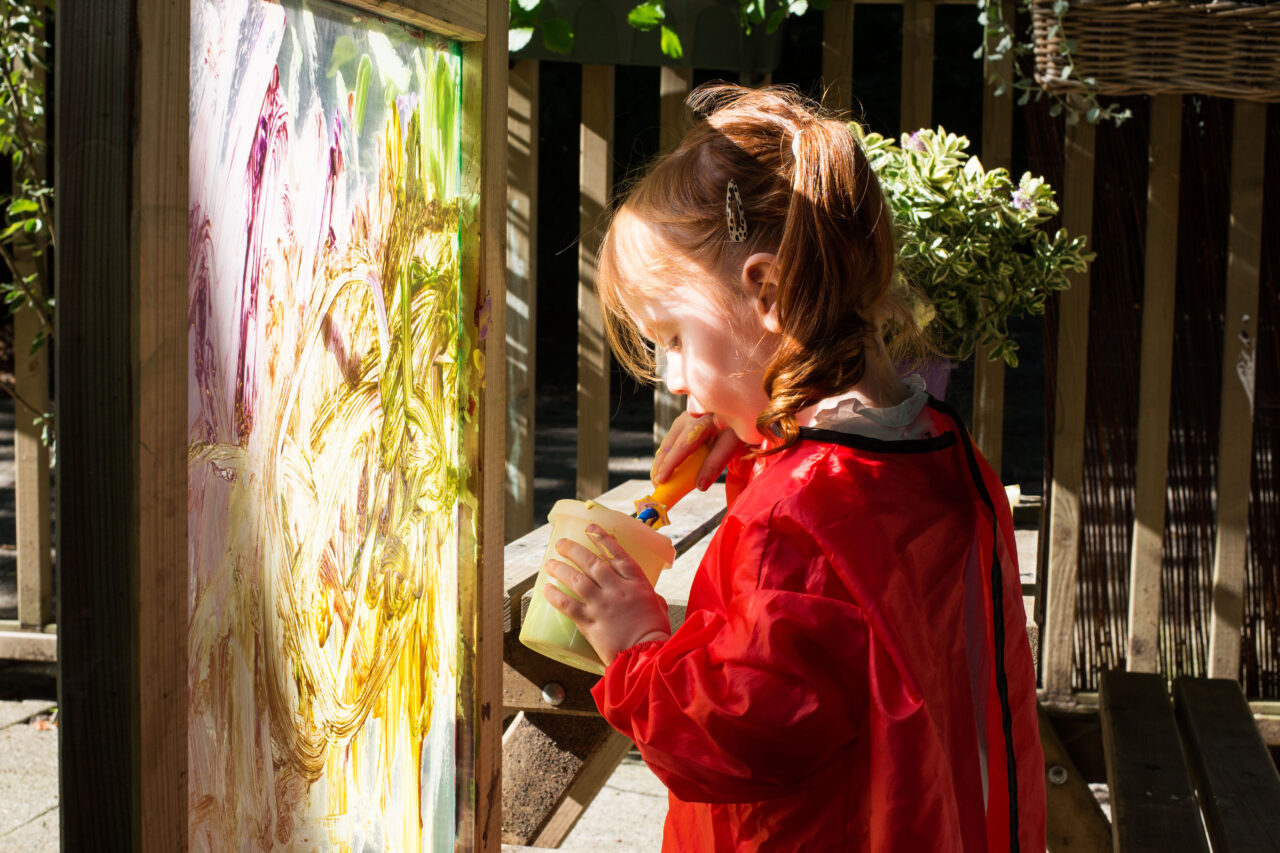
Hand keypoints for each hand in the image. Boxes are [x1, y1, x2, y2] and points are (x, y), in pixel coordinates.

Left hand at [542, 525, 670, 664]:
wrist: (647, 657)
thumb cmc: (657, 634)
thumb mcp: (659, 607)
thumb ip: (650, 596)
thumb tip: (646, 594)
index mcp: (637, 583)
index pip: (617, 554)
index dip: (602, 539)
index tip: (590, 528)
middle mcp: (617, 590)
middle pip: (591, 563)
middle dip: (573, 550)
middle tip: (560, 544)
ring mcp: (602, 606)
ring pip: (576, 580)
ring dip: (560, 569)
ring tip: (549, 563)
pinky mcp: (590, 623)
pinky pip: (568, 606)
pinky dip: (555, 596)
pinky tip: (545, 589)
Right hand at [652, 412, 743, 490]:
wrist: (738, 404)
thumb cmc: (737, 427)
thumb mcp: (731, 444)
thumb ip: (715, 464)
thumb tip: (700, 486)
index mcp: (701, 421)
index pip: (682, 446)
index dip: (670, 465)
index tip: (661, 481)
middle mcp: (688, 417)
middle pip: (669, 445)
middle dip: (660, 467)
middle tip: (657, 487)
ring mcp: (684, 418)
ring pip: (667, 443)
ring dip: (661, 462)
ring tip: (658, 480)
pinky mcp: (683, 422)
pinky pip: (672, 440)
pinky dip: (668, 455)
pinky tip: (666, 467)